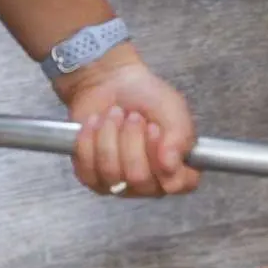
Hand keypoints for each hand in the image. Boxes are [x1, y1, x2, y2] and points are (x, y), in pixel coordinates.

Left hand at [56, 43, 199, 196]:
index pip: (179, 185)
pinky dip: (90, 141)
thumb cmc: (146, 97)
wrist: (108, 83)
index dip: (167, 163)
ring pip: (112, 173)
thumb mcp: (173, 110)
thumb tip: (170, 165)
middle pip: (140, 179)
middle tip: (133, 117)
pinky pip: (88, 170)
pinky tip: (96, 124)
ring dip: (110, 136)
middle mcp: (152, 181)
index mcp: (177, 166)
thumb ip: (179, 138)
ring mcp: (121, 183)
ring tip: (115, 115)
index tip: (155, 131)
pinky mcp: (92, 178)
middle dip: (132, 140)